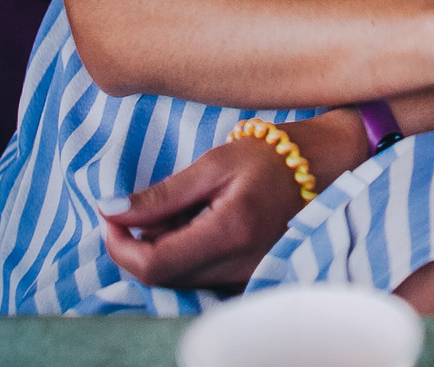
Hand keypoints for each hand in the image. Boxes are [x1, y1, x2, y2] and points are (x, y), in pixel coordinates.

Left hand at [100, 109, 365, 289]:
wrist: (325, 164)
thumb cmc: (270, 155)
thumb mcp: (212, 164)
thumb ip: (160, 195)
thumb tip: (109, 211)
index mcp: (230, 231)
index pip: (154, 265)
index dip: (120, 245)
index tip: (111, 216)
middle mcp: (240, 264)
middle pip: (162, 277)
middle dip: (140, 244)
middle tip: (147, 205)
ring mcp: (247, 275)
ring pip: (179, 279)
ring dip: (163, 248)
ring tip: (181, 207)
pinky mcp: (249, 276)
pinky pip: (200, 276)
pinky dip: (185, 253)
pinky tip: (196, 222)